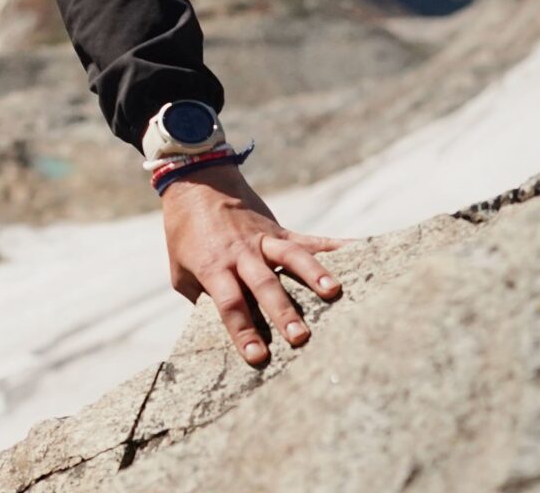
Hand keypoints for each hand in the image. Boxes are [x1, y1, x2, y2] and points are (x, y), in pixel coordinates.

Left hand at [159, 164, 343, 367]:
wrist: (195, 182)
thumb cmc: (184, 232)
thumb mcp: (179, 268)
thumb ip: (199, 297)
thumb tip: (219, 328)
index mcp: (213, 266)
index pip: (230, 304)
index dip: (243, 331)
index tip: (257, 357)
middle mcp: (241, 254)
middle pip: (264, 285)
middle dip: (282, 312)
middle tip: (301, 338)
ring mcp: (263, 240)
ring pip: (291, 257)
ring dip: (313, 275)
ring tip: (334, 293)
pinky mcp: (280, 230)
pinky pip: (311, 240)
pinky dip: (335, 246)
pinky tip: (361, 249)